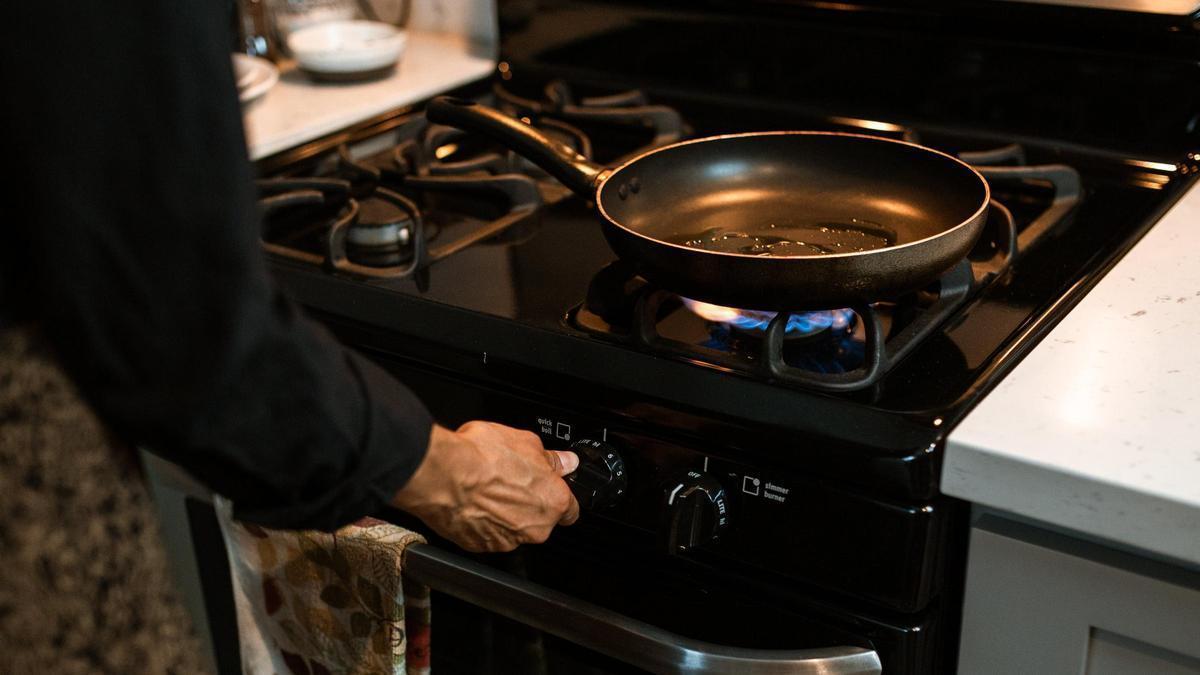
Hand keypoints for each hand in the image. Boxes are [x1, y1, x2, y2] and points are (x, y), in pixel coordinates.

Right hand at [392, 421, 579, 551]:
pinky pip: (488, 534)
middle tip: (510, 479)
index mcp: (554, 501)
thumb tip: (564, 461)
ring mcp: (507, 540)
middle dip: (529, 502)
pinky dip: (482, 521)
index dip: (559, 495)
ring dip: (504, 512)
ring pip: (513, 528)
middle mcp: (534, 527)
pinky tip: (472, 500)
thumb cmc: (482, 458)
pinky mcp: (480, 546)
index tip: (549, 486)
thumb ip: (550, 458)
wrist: (442, 475)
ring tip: (486, 487)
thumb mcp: (525, 442)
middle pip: (540, 519)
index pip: (571, 509)